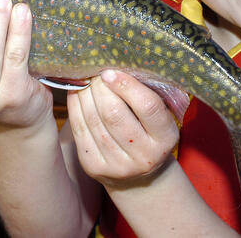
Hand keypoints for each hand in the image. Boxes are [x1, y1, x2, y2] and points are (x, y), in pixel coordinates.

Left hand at [67, 70, 179, 187]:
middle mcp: (144, 156)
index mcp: (166, 139)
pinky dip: (74, 106)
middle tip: (95, 71)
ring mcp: (117, 165)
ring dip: (85, 94)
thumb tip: (118, 65)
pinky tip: (76, 92)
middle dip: (100, 88)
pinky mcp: (94, 167)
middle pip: (114, 114)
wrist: (138, 175)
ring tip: (84, 78)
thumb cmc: (148, 133)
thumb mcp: (158, 117)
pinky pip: (79, 129)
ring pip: (93, 120)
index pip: (148, 107)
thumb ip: (145, 94)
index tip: (111, 70)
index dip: (127, 85)